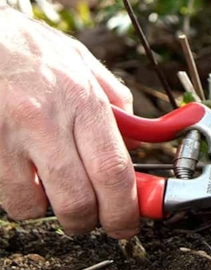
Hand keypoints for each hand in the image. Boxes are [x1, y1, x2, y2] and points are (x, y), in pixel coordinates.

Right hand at [0, 4, 138, 237]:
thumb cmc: (25, 47)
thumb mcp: (80, 61)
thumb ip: (114, 101)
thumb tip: (138, 139)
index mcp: (82, 100)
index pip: (114, 170)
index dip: (126, 208)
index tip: (130, 222)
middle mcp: (46, 121)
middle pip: (78, 199)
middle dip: (89, 222)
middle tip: (92, 220)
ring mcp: (7, 136)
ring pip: (34, 206)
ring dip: (47, 210)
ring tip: (51, 190)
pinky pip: (5, 196)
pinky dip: (18, 197)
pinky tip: (23, 176)